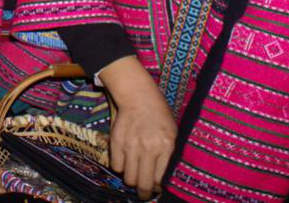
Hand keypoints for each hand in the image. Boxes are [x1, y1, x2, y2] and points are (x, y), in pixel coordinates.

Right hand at [99, 56, 175, 199]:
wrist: (138, 96)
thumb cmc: (159, 115)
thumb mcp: (172, 134)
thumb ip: (169, 155)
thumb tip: (162, 178)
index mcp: (166, 146)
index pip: (160, 179)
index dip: (158, 187)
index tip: (156, 187)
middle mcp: (148, 148)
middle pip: (143, 183)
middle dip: (144, 193)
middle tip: (144, 194)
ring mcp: (131, 145)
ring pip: (128, 178)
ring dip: (132, 180)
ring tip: (134, 176)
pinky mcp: (116, 142)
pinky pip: (116, 166)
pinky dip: (120, 167)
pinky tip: (125, 161)